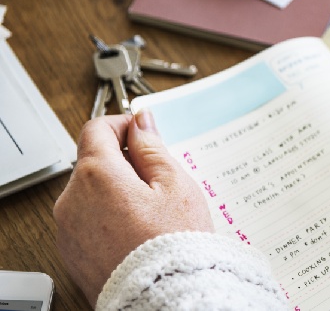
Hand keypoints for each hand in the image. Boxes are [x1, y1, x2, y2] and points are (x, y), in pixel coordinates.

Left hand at [54, 111, 213, 305]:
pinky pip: (88, 219)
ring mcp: (68, 228)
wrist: (164, 297)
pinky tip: (138, 230)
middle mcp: (72, 199)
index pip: (97, 129)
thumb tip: (141, 123)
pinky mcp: (72, 251)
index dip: (123, 125)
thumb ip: (152, 147)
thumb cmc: (173, 242)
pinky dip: (109, 216)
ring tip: (152, 211)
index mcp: (96, 175)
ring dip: (116, 190)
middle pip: (93, 161)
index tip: (143, 133)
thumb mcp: (174, 184)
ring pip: (91, 192)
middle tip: (159, 180)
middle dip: (123, 162)